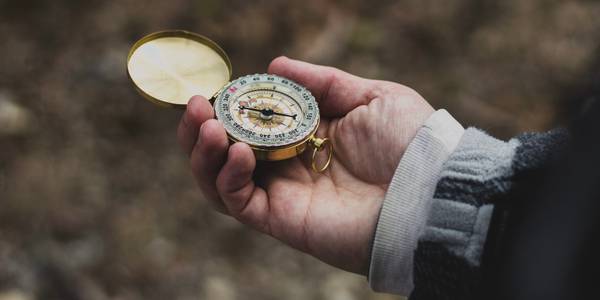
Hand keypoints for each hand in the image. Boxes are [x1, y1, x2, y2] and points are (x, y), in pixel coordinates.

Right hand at [177, 57, 433, 274]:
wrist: (427, 191)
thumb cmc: (408, 142)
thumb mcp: (369, 96)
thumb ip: (321, 82)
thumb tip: (275, 66)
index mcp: (306, 135)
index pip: (253, 122)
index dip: (230, 106)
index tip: (218, 87)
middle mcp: (288, 165)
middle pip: (227, 151)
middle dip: (203, 128)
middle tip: (197, 105)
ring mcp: (282, 193)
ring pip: (221, 180)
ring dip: (204, 152)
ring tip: (208, 125)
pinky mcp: (281, 220)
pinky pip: (238, 203)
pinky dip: (227, 177)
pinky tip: (236, 151)